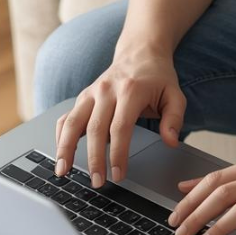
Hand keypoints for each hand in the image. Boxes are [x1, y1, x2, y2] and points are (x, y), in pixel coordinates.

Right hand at [54, 46, 184, 184]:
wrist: (140, 52)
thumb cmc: (158, 77)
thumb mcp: (175, 95)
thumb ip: (174, 119)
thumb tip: (171, 142)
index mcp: (130, 91)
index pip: (120, 127)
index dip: (118, 154)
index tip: (119, 175)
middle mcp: (106, 91)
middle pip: (95, 129)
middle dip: (94, 159)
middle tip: (97, 182)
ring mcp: (91, 93)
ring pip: (73, 123)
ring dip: (65, 148)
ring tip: (63, 171)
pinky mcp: (83, 97)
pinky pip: (67, 117)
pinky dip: (60, 136)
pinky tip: (60, 154)